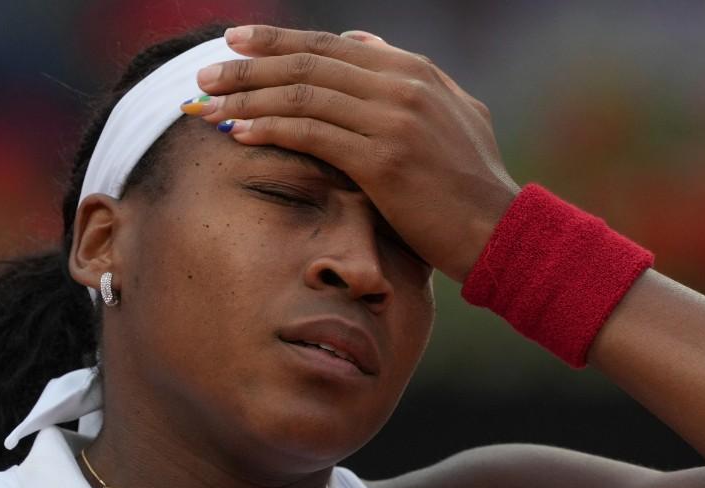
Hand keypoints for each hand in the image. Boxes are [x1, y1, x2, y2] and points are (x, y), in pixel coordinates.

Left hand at [189, 25, 520, 281]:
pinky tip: (242, 133)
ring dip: (249, 98)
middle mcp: (402, 86)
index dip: (277, 41)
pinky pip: (314, 135)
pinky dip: (272, 129)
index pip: (330, 45)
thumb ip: (407, 76)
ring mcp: (393, 121)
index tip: (235, 41)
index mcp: (414, 70)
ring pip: (304, 96)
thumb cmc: (471, 182)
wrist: (500, 229)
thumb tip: (360, 43)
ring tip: (209, 104)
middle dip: (249, 66)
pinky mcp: (384, 161)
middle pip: (308, 63)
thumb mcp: (452, 113)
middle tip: (204, 73)